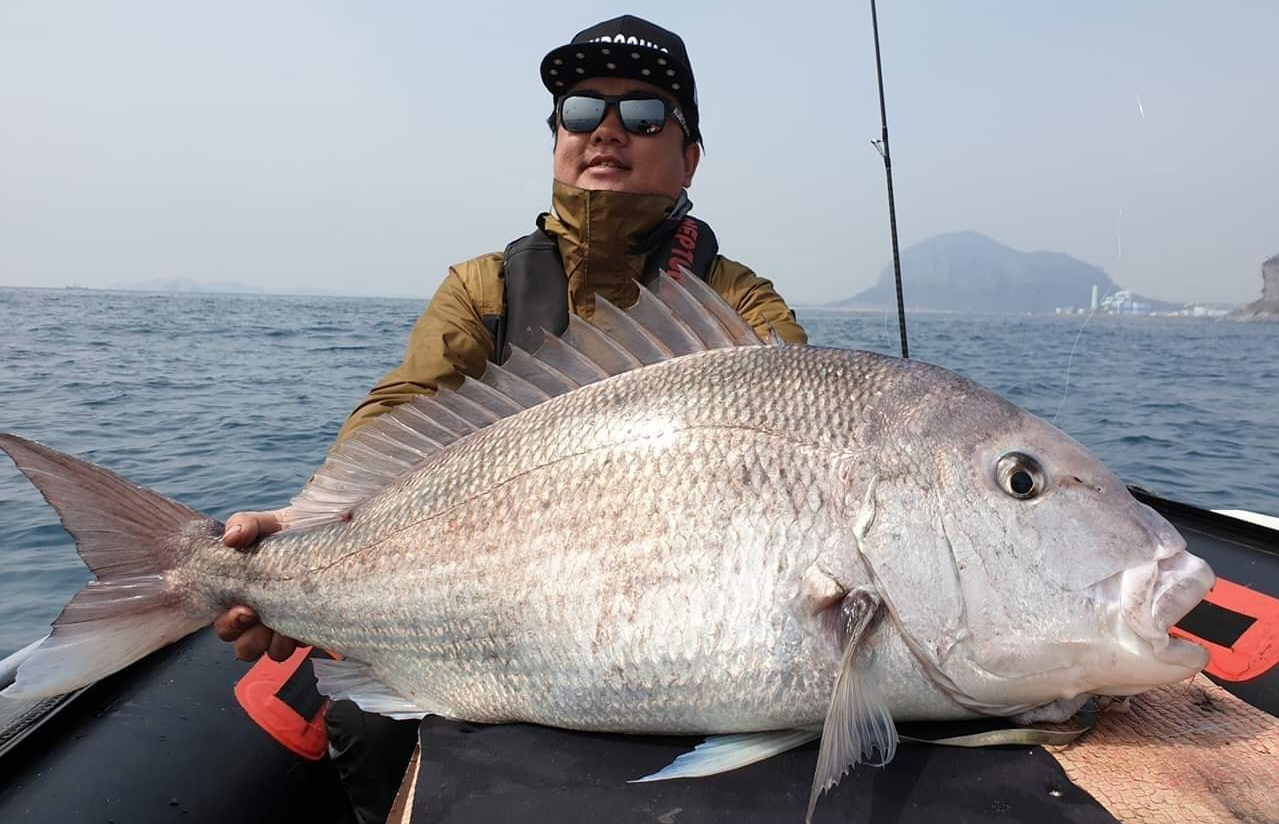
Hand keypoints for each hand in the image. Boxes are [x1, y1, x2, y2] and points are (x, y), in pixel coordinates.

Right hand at [213, 510, 299, 661]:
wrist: (334, 531)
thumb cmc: (295, 530)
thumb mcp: (268, 523)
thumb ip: (246, 524)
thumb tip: (231, 538)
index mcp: (244, 592)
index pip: (223, 620)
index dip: (229, 624)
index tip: (244, 609)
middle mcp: (261, 612)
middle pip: (240, 645)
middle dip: (247, 639)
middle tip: (261, 618)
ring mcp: (285, 622)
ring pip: (268, 652)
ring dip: (272, 645)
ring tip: (284, 628)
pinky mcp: (309, 627)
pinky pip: (296, 647)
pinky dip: (298, 641)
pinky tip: (307, 624)